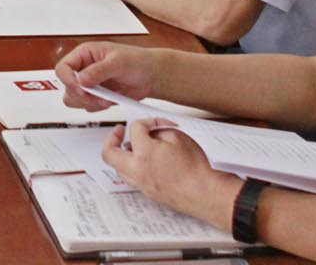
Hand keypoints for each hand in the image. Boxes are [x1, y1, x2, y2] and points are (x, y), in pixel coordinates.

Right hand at [53, 40, 155, 108]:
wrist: (151, 76)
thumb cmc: (137, 62)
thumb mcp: (118, 62)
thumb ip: (99, 70)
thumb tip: (81, 79)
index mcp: (84, 54)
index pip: (63, 68)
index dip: (68, 80)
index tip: (81, 88)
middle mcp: (83, 69)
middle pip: (66, 87)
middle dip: (81, 95)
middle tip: (98, 95)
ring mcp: (90, 84)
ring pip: (74, 99)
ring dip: (89, 102)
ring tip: (106, 98)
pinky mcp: (97, 97)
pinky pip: (88, 107)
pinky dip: (98, 107)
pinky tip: (111, 100)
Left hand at [100, 121, 235, 226]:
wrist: (206, 194)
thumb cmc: (196, 170)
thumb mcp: (178, 138)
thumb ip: (159, 131)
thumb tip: (151, 132)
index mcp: (143, 154)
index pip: (135, 129)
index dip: (147, 122)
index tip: (156, 124)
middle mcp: (137, 170)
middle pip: (109, 153)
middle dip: (112, 138)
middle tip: (119, 130)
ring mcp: (141, 184)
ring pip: (118, 167)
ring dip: (121, 154)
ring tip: (132, 146)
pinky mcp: (148, 193)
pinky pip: (130, 177)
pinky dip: (131, 166)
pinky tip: (143, 161)